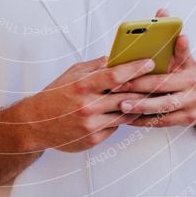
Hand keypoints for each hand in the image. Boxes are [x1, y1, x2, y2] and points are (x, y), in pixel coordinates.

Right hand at [18, 56, 154, 152]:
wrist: (35, 124)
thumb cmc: (55, 96)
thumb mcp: (72, 74)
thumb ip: (95, 66)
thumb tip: (116, 58)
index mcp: (82, 85)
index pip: (115, 75)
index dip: (135, 68)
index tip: (150, 62)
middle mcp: (88, 105)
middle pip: (125, 96)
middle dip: (144, 87)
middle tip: (159, 79)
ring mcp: (91, 124)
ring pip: (125, 113)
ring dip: (138, 105)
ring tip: (151, 96)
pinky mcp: (93, 139)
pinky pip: (115, 127)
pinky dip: (122, 119)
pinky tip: (130, 111)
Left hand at [112, 9, 195, 127]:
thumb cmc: (191, 73)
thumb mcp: (185, 57)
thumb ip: (170, 36)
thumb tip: (163, 11)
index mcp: (190, 71)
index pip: (168, 66)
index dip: (147, 70)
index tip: (129, 68)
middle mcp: (192, 89)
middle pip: (161, 89)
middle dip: (137, 88)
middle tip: (117, 87)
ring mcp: (190, 107)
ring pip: (161, 108)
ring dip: (139, 107)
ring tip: (120, 105)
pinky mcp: (186, 121)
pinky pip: (162, 122)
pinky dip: (145, 120)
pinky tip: (129, 118)